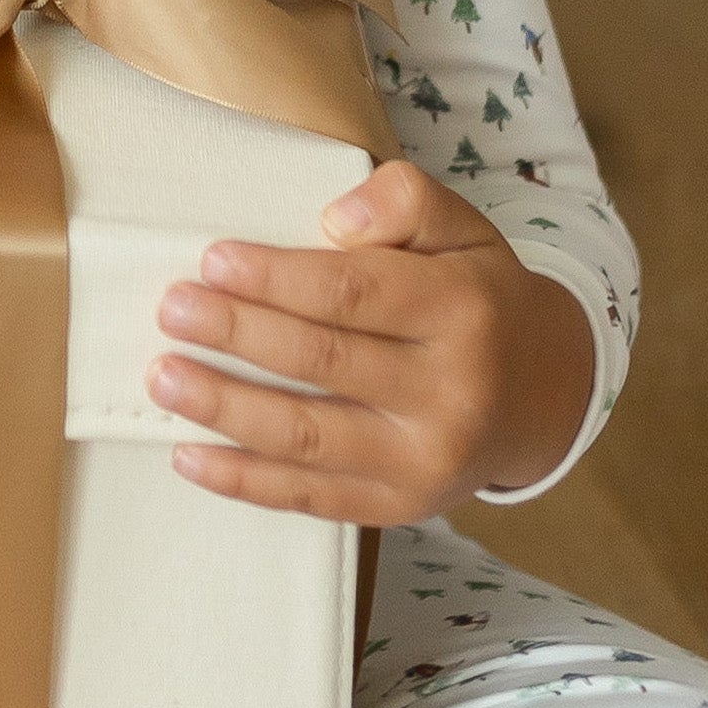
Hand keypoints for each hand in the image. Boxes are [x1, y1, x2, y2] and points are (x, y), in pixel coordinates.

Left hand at [143, 158, 595, 524]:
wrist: (544, 397)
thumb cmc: (479, 299)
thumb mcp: (464, 230)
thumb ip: (407, 201)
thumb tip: (336, 217)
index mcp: (464, 311)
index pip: (357, 292)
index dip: (278, 278)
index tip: (213, 259)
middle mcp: (451, 391)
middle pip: (324, 361)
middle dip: (238, 333)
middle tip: (173, 309)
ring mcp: (425, 460)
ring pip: (308, 436)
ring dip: (225, 408)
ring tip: (163, 377)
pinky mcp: (400, 506)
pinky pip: (310, 498)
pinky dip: (243, 480)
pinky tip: (188, 454)